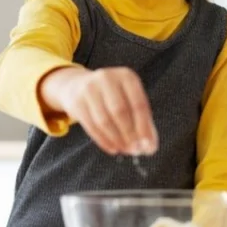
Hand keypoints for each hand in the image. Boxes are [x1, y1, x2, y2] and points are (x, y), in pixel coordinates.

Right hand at [39, 66, 158, 155]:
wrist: (78, 85)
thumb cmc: (113, 97)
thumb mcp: (130, 100)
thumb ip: (143, 122)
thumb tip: (149, 147)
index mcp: (126, 76)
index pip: (138, 104)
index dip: (144, 126)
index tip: (148, 144)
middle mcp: (107, 78)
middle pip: (120, 111)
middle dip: (129, 134)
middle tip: (135, 150)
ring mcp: (89, 89)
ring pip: (104, 121)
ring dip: (117, 140)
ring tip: (124, 150)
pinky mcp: (77, 102)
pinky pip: (92, 126)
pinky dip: (104, 141)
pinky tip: (113, 148)